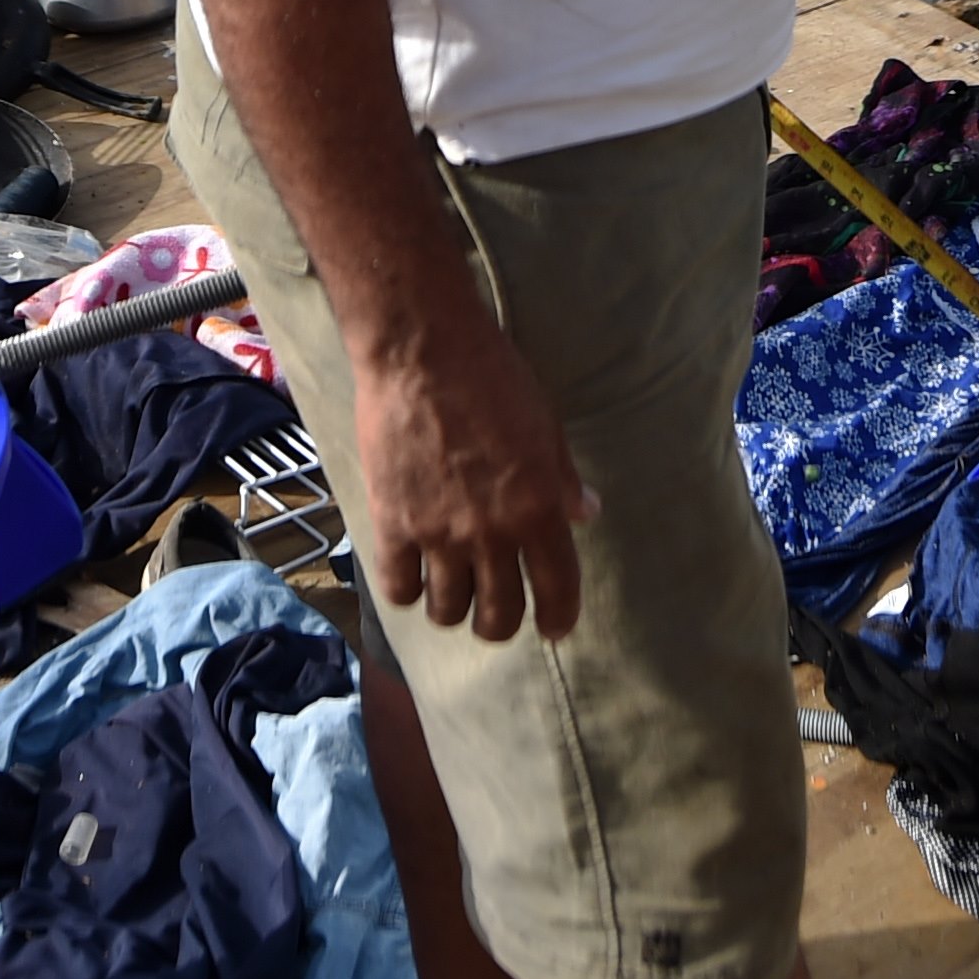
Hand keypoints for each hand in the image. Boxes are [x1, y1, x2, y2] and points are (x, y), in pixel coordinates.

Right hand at [350, 306, 596, 642]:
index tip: (554, 628)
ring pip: (447, 610)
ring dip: (453, 610)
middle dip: (500, 625)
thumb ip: (562, 478)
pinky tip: (411, 577)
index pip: (558, 588)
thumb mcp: (546, 425)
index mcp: (538, 509)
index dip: (559, 617)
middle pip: (499, 614)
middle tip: (495, 615)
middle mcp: (492, 533)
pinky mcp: (393, 523)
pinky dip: (407, 591)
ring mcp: (439, 533)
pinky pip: (398, 586)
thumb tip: (585, 513)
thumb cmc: (493, 378)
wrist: (423, 350)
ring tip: (451, 595)